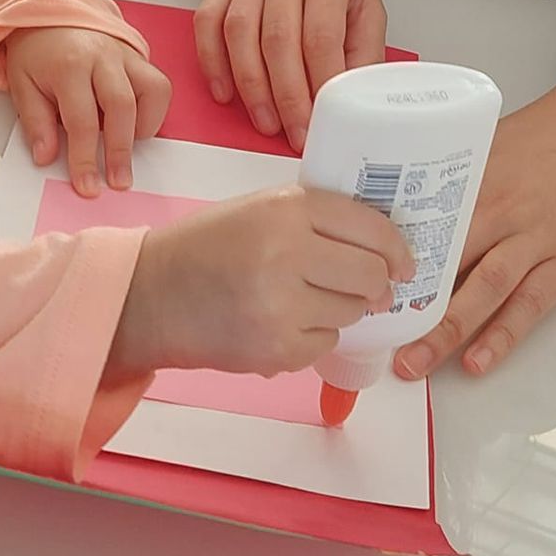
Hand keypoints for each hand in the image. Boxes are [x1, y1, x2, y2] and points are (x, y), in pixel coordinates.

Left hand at [4, 27, 171, 195]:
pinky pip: (158, 84)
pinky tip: (136, 125)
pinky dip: (154, 110)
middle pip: (122, 107)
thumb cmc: (37, 49)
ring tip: (129, 152)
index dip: (85, 157)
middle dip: (121, 150)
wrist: (50, 7)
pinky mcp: (139, 56)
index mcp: (69, 65)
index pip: (81, 120)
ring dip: (145, 127)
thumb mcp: (21, 83)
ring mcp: (125, 54)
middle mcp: (102, 57)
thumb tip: (46, 157)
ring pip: (151, 91)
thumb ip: (35, 121)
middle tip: (118, 181)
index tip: (87, 185)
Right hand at [106, 187, 414, 381]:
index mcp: (285, 207)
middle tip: (370, 287)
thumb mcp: (259, 208)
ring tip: (306, 299)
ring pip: (351, 311)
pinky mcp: (277, 348)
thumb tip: (380, 243)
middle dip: (377, 284)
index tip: (404, 262)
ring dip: (342, 309)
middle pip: (371, 274)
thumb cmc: (206, 246)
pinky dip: (314, 335)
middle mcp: (287, 252)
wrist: (150, 294)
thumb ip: (313, 218)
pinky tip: (282, 321)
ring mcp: (282, 304)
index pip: (368, 225)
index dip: (396, 247)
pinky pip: (326, 343)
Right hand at [194, 0, 387, 150]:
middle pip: (279, 40)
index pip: (321, 36)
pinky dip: (212, 60)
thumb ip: (363, 47)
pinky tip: (225, 92)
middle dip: (286, 96)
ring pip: (240, 34)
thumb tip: (352, 99)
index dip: (319, 84)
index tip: (322, 121)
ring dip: (251, 85)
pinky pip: (208, 23)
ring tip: (265, 122)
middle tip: (294, 134)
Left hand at [394, 65, 555, 379]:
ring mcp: (535, 239)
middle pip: (448, 263)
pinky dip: (503, 336)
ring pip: (485, 291)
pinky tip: (476, 362)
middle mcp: (501, 211)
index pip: (423, 223)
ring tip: (415, 363)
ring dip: (448, 331)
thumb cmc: (537, 139)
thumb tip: (394, 202)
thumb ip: (448, 178)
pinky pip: (530, 305)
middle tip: (374, 336)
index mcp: (473, 181)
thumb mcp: (485, 145)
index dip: (389, 255)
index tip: (358, 282)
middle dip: (410, 303)